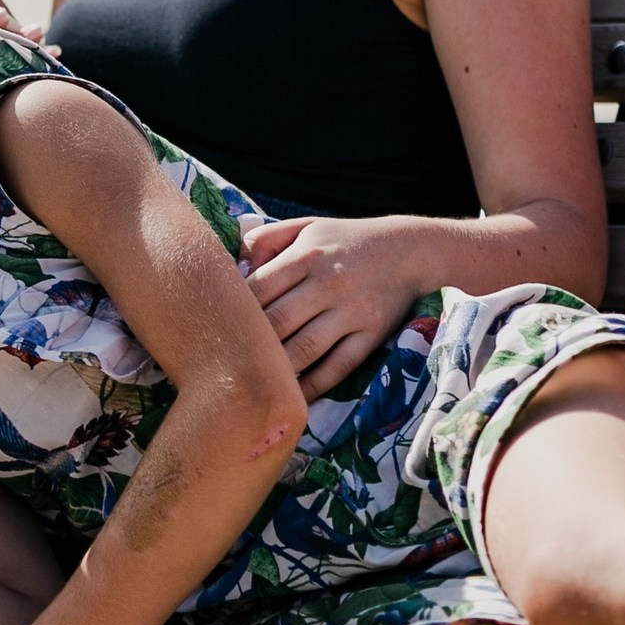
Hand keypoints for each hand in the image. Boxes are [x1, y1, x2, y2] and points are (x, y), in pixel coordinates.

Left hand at [240, 215, 423, 397]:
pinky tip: (291, 397)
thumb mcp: (305, 227)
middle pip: (277, 322)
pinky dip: (313, 387)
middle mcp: (328, 285)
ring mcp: (352, 313)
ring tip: (250, 385)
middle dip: (248, 344)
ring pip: (304, 350)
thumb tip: (233, 267)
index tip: (215, 326)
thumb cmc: (345, 240)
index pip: (258, 288)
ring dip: (275, 370)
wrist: (410, 249)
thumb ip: (265, 240)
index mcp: (306, 256)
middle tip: (223, 362)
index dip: (233, 310)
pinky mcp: (372, 336)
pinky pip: (338, 368)